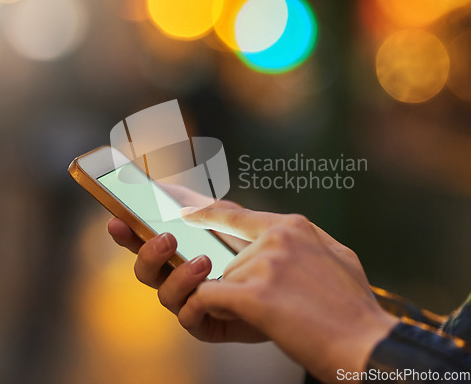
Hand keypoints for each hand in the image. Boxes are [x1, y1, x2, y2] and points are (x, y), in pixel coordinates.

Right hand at [107, 187, 264, 342]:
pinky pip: (187, 316)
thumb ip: (202, 207)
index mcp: (178, 249)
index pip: (143, 240)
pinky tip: (211, 289)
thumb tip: (166, 190)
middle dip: (148, 254)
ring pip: (164, 293)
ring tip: (203, 260)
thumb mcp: (231, 221)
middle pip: (145, 269)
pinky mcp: (205, 322)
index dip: (126, 232)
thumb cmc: (258, 249)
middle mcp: (177, 275)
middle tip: (167, 238)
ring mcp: (189, 300)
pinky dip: (194, 302)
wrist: (291, 281)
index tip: (116, 219)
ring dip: (178, 276)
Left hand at [179, 207, 397, 381]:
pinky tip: (239, 316)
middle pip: (234, 262)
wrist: (368, 345)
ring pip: (226, 282)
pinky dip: (213, 309)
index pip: (239, 216)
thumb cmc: (354, 307)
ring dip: (242, 303)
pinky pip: (211, 297)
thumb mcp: (338, 256)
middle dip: (247, 286)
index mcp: (294, 226)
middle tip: (283, 305)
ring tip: (282, 315)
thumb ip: (306, 241)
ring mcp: (266, 263)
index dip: (210, 214)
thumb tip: (285, 237)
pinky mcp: (255, 294)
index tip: (188, 211)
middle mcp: (277, 237)